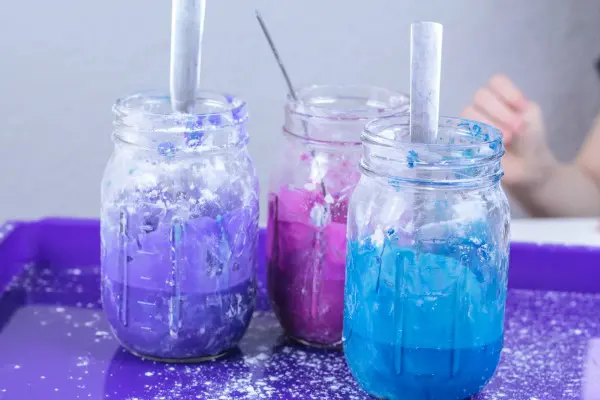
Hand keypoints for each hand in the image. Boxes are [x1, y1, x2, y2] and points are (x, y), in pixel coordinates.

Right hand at [462, 74, 557, 190]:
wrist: (528, 166)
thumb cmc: (530, 140)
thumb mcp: (532, 118)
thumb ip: (522, 108)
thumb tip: (510, 116)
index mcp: (502, 97)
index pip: (496, 82)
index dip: (507, 92)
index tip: (521, 107)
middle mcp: (485, 107)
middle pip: (481, 95)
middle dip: (500, 111)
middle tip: (516, 128)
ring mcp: (473, 122)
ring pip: (469, 111)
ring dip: (489, 124)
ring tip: (506, 139)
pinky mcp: (465, 138)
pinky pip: (463, 130)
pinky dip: (479, 136)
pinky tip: (492, 145)